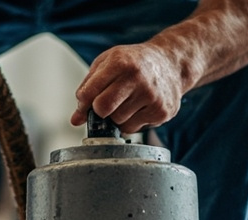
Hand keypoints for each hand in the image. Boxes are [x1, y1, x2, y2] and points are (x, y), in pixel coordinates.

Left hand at [70, 43, 188, 133]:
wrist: (171, 63)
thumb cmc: (135, 62)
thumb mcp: (108, 63)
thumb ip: (88, 88)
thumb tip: (76, 120)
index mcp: (121, 62)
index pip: (89, 93)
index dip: (84, 102)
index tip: (87, 101)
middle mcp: (138, 78)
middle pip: (103, 110)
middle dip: (100, 110)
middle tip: (108, 102)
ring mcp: (152, 96)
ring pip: (118, 122)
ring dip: (117, 116)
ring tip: (128, 100)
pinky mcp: (161, 112)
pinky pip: (133, 129)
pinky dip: (131, 121)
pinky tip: (140, 106)